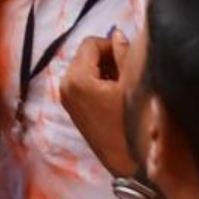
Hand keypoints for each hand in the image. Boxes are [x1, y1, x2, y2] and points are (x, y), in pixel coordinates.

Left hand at [61, 33, 137, 176]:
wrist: (129, 165)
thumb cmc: (132, 123)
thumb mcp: (132, 84)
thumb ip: (124, 53)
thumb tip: (117, 33)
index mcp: (76, 78)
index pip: (91, 43)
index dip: (112, 45)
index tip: (128, 57)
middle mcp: (65, 86)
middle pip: (87, 54)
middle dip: (108, 57)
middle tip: (128, 71)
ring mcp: (67, 98)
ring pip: (86, 67)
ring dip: (105, 69)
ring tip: (124, 85)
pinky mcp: (72, 108)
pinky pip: (84, 81)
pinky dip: (99, 81)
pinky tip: (116, 94)